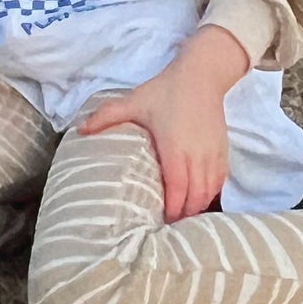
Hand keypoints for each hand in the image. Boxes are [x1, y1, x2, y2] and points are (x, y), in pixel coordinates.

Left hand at [75, 25, 248, 222]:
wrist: (201, 76)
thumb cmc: (166, 91)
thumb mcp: (134, 101)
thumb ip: (107, 115)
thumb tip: (79, 129)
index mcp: (174, 148)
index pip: (177, 190)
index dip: (171, 211)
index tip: (160, 223)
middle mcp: (197, 156)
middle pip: (195, 198)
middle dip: (183, 216)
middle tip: (168, 227)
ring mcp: (212, 154)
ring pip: (209, 192)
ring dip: (197, 207)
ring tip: (182, 218)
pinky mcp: (223, 150)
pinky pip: (219, 181)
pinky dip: (210, 195)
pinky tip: (198, 200)